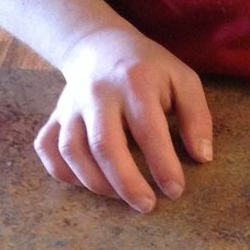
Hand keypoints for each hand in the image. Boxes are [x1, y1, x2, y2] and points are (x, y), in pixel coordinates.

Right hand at [33, 26, 213, 211]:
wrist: (99, 44)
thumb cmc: (148, 69)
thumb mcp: (182, 80)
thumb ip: (197, 116)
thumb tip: (202, 157)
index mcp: (135, 83)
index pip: (149, 130)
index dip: (163, 165)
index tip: (175, 190)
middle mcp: (97, 94)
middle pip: (104, 145)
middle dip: (126, 183)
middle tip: (146, 206)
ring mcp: (71, 106)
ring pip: (72, 151)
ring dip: (96, 183)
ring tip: (121, 198)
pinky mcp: (55, 117)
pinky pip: (48, 149)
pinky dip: (62, 172)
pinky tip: (87, 183)